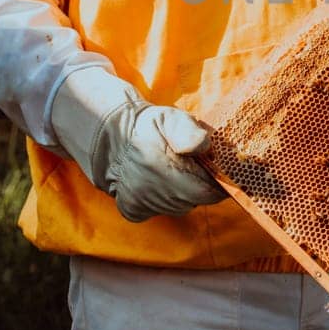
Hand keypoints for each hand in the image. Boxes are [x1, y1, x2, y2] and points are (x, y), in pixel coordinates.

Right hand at [50, 68, 225, 222]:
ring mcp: (140, 204)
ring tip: (170, 170)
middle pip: (194, 200)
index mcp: (163, 169)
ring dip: (182, 192)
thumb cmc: (149, 127)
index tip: (212, 168)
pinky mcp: (132, 211)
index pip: (207, 192)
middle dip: (198, 185)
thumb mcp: (172, 118)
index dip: (216, 182)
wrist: (112, 136)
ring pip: (179, 207)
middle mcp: (150, 192)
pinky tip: (155, 181)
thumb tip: (204, 147)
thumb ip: (190, 132)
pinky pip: (159, 211)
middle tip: (189, 164)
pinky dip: (163, 199)